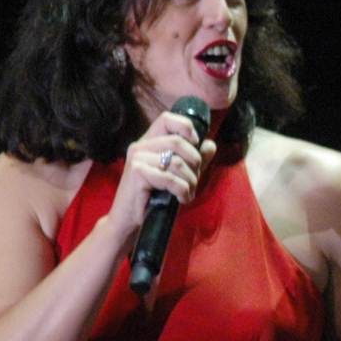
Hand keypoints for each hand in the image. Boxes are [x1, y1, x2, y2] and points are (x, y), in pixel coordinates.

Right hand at [108, 111, 216, 245]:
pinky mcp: (136, 173)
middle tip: (195, 180)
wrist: (129, 222)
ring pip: (177, 162)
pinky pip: (170, 178)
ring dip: (190, 181)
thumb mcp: (177, 176)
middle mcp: (140, 146)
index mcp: (148, 142)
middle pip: (177, 141)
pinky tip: (182, 199)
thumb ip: (193, 160)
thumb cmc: (153, 198)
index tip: (196, 145)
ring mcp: (137, 158)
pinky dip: (182, 190)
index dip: (186, 127)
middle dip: (194, 162)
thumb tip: (211, 145)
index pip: (167, 118)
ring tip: (189, 193)